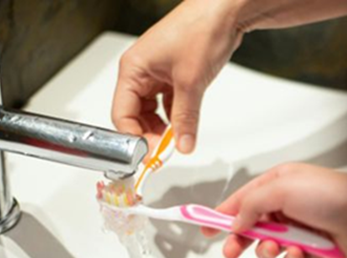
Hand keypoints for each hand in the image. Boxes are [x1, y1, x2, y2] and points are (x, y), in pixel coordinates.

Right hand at [111, 0, 243, 152]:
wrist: (224, 12)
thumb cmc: (200, 31)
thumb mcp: (191, 82)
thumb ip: (185, 119)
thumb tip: (183, 145)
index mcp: (133, 69)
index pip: (121, 114)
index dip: (133, 138)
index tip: (149, 155)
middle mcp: (141, 72)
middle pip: (134, 115)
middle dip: (148, 135)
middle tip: (165, 152)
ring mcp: (157, 73)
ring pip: (151, 111)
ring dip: (162, 127)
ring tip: (176, 140)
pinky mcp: (173, 75)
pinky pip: (167, 103)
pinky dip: (174, 116)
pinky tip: (183, 126)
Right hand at [202, 163, 346, 257]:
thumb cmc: (332, 196)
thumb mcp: (282, 189)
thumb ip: (252, 204)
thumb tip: (235, 221)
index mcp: (279, 184)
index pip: (243, 199)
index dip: (221, 214)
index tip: (203, 227)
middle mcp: (289, 204)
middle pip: (252, 226)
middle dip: (241, 239)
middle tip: (231, 252)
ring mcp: (301, 228)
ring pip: (270, 246)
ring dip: (270, 250)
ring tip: (277, 247)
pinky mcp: (314, 249)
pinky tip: (302, 253)